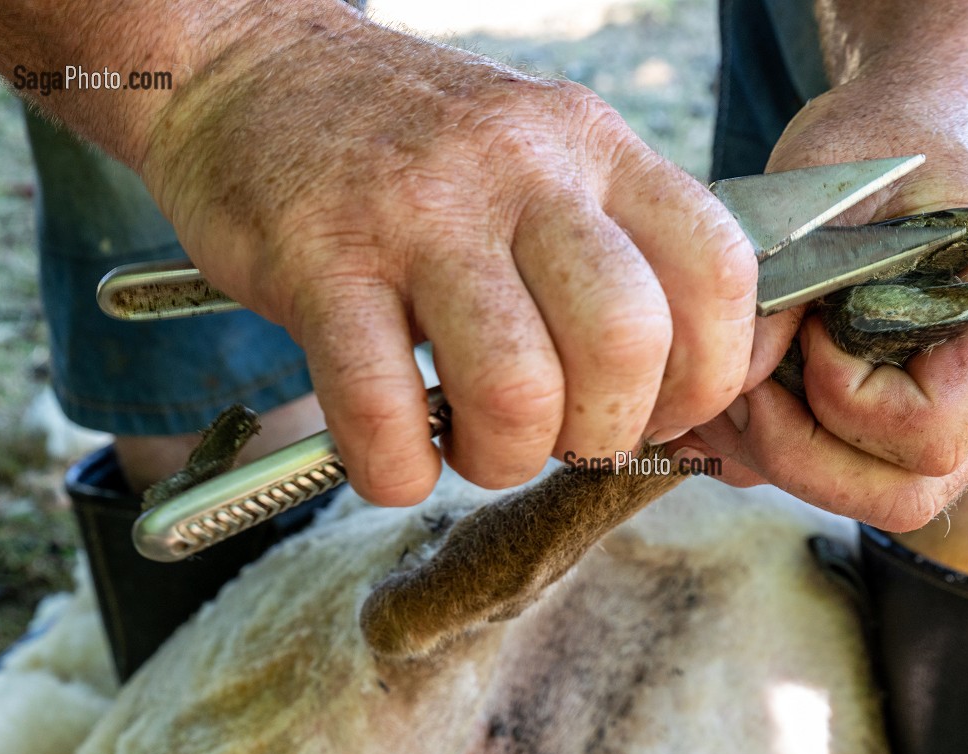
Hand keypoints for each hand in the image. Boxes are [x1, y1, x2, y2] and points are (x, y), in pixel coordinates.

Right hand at [138, 6, 756, 504]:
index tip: (656, 409)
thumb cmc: (410, 147)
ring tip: (472, 443)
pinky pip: (384, 410)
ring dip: (504, 459)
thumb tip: (668, 387)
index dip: (709, 375)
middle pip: (627, 341)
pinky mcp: (319, 262)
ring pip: (517, 388)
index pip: (718, 272)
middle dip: (604, 432)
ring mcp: (419, 214)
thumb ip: (612, 247)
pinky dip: (399, 470)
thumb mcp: (539, 156)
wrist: (248, 69)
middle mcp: (520, 169)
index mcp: (594, 146)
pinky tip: (395, 454)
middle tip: (557, 435)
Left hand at [681, 80, 967, 530]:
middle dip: (801, 456)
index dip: (846, 399)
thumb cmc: (887, 138)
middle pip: (907, 496)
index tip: (809, 326)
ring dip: (788, 461)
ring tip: (735, 394)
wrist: (921, 127)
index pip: (932, 433)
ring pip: (878, 499)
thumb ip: (789, 268)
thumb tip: (739, 374)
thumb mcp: (829, 179)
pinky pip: (855, 477)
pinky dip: (782, 455)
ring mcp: (965, 412)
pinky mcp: (914, 418)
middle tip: (745, 390)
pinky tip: (739, 404)